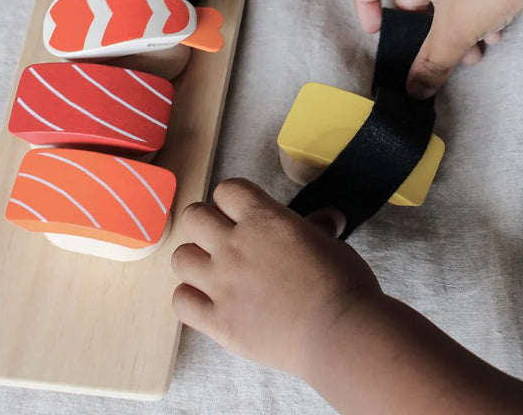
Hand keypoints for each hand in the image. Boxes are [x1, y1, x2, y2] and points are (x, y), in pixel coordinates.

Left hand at [171, 179, 380, 377]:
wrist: (337, 333)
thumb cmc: (342, 282)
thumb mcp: (331, 242)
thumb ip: (317, 227)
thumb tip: (328, 218)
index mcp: (262, 219)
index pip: (226, 189)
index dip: (233, 199)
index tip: (242, 212)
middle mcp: (233, 246)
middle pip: (194, 216)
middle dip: (206, 222)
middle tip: (223, 238)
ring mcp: (221, 284)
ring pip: (180, 257)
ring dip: (195, 260)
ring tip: (213, 270)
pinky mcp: (217, 321)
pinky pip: (181, 301)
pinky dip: (190, 298)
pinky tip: (207, 301)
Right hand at [352, 0, 522, 98]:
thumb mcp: (456, 30)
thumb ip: (431, 64)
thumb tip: (414, 92)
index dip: (363, 3)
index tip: (379, 31)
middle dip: (425, 32)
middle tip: (441, 56)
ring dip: (452, 29)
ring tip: (475, 54)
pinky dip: (472, 12)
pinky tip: (496, 35)